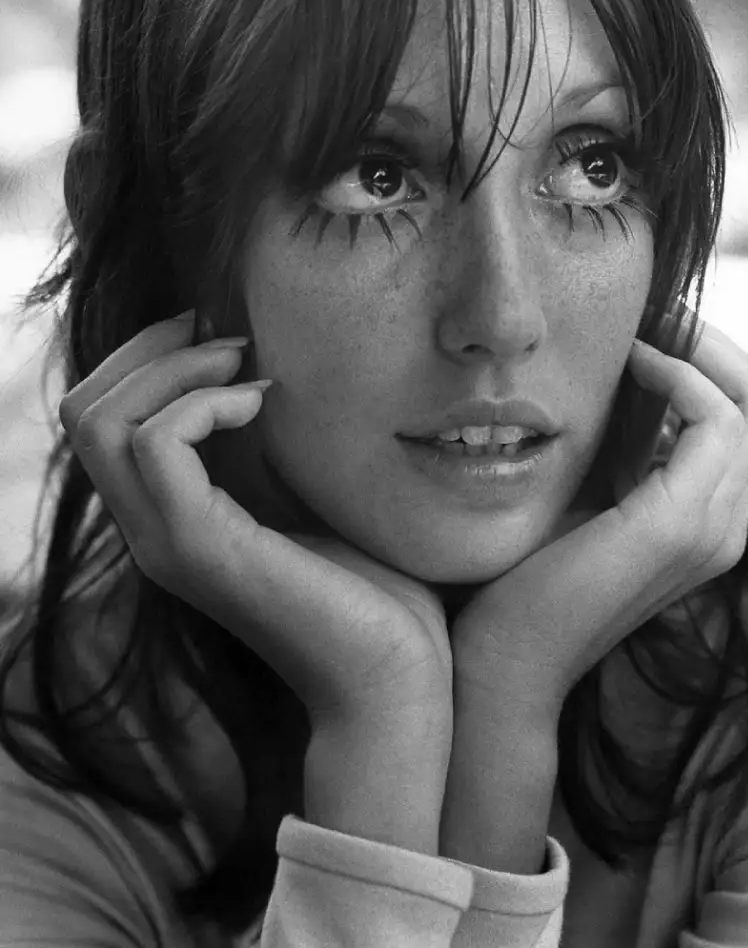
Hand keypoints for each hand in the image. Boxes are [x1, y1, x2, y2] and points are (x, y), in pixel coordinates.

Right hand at [59, 311, 452, 726]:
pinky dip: (204, 401)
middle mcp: (151, 531)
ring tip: (245, 365)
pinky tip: (261, 404)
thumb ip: (271, 450)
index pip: (102, 420)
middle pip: (85, 412)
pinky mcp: (199, 547)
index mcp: (172, 519)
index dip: (148, 359)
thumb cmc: (371, 591)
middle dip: (150, 349)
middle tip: (228, 338)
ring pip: (103, 421)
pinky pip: (157, 442)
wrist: (393, 679)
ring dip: (175, 369)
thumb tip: (268, 371)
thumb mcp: (311, 500)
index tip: (222, 336)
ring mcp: (166, 542)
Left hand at [449, 314, 747, 726]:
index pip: (742, 412)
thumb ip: (611, 449)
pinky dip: (677, 373)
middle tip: (651, 309)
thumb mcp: (580, 494)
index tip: (644, 323)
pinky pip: (714, 417)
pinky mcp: (681, 524)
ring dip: (696, 345)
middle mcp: (725, 523)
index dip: (704, 356)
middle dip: (711, 339)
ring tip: (637, 324)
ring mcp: (713, 528)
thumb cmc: (522, 576)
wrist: (503, 660)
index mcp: (704, 517)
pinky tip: (626, 360)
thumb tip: (608, 375)